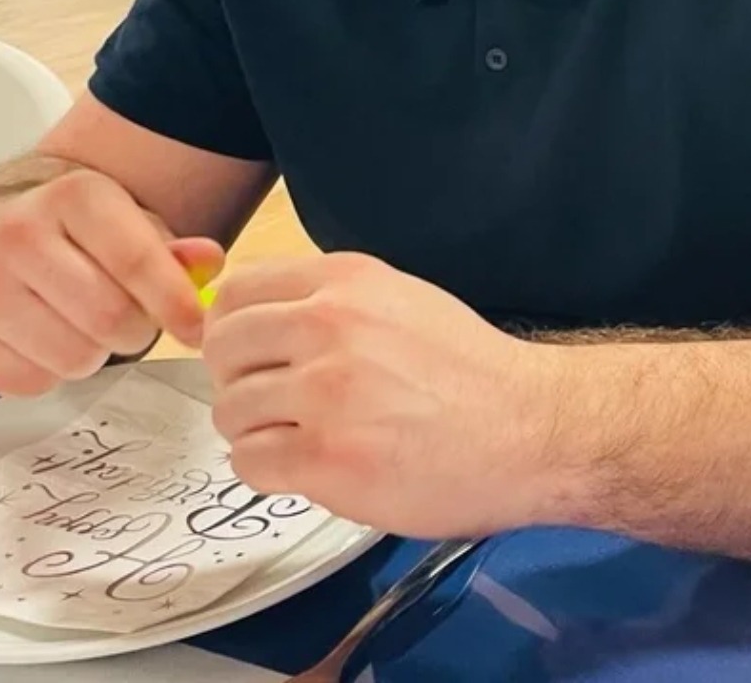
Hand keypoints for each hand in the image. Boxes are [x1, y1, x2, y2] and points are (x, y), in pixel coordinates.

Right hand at [0, 169, 223, 396]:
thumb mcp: (124, 224)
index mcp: (72, 196)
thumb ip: (171, 248)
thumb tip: (208, 263)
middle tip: (129, 320)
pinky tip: (39, 336)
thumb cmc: (69, 236)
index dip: (176, 304)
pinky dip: (49, 371)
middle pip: (111, 320)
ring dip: (94, 353)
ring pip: (76, 358)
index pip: (137, 262)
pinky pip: (34, 382)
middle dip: (135, 331)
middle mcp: (19, 234)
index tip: (197, 328)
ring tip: (77, 321)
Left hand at [203, 253, 567, 538]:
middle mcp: (329, 325)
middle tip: (269, 401)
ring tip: (295, 437)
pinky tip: (305, 466)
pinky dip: (267, 470)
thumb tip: (258, 320)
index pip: (237, 292)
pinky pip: (250, 462)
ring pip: (231, 409)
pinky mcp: (328, 458)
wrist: (527, 428)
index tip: (250, 353)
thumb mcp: (401, 300)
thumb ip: (331, 302)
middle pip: (223, 347)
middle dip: (236, 379)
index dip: (233, 328)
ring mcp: (326, 393)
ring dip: (253, 429)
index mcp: (345, 281)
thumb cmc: (470, 371)